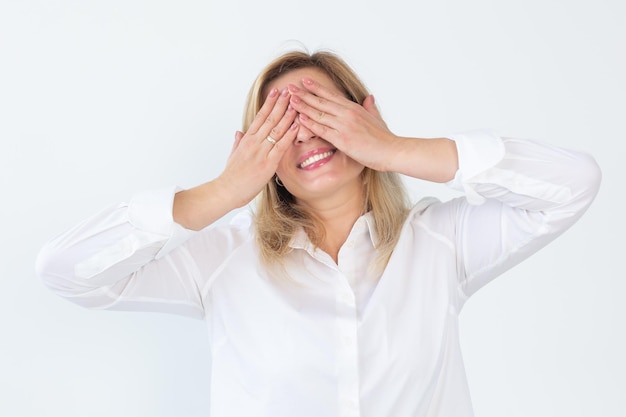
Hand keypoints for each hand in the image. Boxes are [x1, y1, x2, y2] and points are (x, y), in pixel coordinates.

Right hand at [218, 87, 298, 207]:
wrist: (227, 190)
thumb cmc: (231, 176)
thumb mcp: (233, 155)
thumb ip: (238, 142)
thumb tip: (239, 132)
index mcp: (246, 139)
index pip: (259, 117)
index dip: (269, 103)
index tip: (275, 92)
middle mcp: (254, 142)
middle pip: (270, 118)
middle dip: (281, 103)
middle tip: (289, 90)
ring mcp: (261, 152)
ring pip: (276, 129)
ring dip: (287, 115)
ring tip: (296, 102)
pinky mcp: (268, 163)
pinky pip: (281, 146)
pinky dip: (290, 134)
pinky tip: (297, 125)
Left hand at [287, 77, 403, 171]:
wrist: (392, 150)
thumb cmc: (385, 138)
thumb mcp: (377, 118)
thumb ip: (370, 107)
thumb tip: (369, 97)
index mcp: (354, 108)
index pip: (331, 95)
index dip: (316, 88)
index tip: (304, 81)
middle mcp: (347, 114)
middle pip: (321, 101)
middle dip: (304, 94)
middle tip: (290, 87)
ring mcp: (344, 126)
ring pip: (319, 113)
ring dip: (303, 105)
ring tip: (290, 99)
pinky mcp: (342, 140)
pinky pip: (323, 130)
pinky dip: (311, 123)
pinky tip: (300, 118)